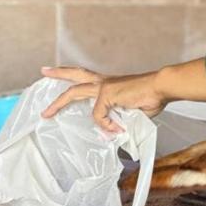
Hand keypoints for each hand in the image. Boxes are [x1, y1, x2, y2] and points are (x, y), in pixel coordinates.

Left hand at [39, 66, 165, 132]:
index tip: (71, 87)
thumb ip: (120, 121)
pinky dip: (107, 126)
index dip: (79, 84)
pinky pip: (99, 116)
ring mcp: (104, 87)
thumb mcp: (132, 114)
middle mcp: (105, 82)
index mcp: (111, 86)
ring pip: (74, 91)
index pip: (89, 82)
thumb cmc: (153, 98)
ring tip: (46, 112)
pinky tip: (117, 129)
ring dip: (58, 101)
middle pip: (76, 76)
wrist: (162, 87)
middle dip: (59, 74)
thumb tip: (113, 133)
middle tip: (43, 71)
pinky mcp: (106, 93)